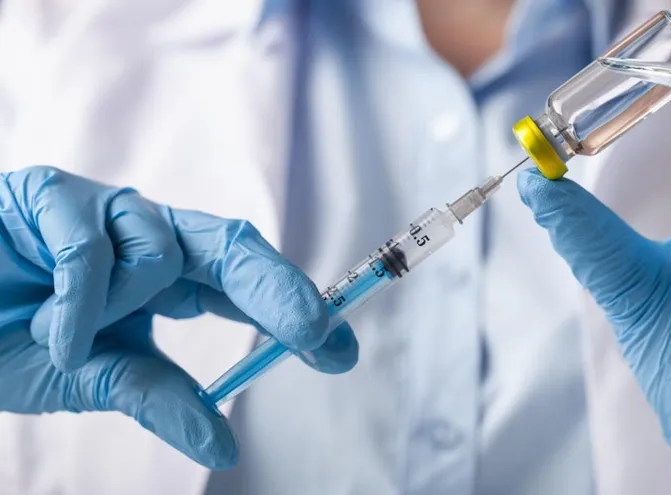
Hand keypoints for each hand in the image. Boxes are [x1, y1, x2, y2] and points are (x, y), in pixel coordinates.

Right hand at [0, 166, 357, 468]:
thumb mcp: (96, 378)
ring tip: (68, 340)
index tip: (339, 353)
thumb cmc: (13, 340)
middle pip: (235, 248)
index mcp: (170, 277)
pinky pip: (90, 250)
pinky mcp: (52, 194)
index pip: (247, 287)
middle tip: (316, 331)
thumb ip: (159, 397)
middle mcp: (151, 237)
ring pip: (161, 252)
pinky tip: (48, 330)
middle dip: (278, 290)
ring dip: (120, 309)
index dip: (294, 312)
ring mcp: (106, 211)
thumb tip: (223, 444)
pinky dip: (75, 305)